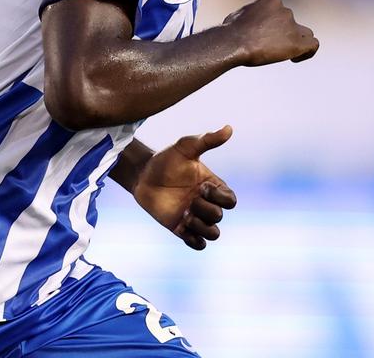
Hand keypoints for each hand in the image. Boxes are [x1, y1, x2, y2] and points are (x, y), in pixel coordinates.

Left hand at [132, 125, 237, 249]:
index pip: (230, 200)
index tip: (201, 186)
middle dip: (205, 209)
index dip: (219, 197)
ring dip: (201, 227)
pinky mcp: (180, 229)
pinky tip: (182, 225)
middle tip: (188, 199)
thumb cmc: (166, 159)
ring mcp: (194, 217)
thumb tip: (229, 128)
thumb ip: (208, 140)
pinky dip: (194, 239)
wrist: (142, 175)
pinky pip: (197, 244)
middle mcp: (206, 203)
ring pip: (213, 234)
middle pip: (220, 217)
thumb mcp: (186, 147)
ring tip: (184, 215)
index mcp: (212, 186)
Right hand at [223, 0, 318, 65]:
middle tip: (269, 48)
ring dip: (296, 43)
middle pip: (292, 24)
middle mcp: (285, 10)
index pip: (281, 12)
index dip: (275, 25)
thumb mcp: (238, 16)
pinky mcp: (297, 42)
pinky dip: (309, 52)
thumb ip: (249, 17)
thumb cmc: (230, 31)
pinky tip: (295, 59)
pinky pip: (313, 45)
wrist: (234, 42)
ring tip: (283, 54)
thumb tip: (243, 22)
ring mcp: (292, 26)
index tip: (264, 36)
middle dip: (284, 35)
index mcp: (272, 0)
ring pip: (305, 34)